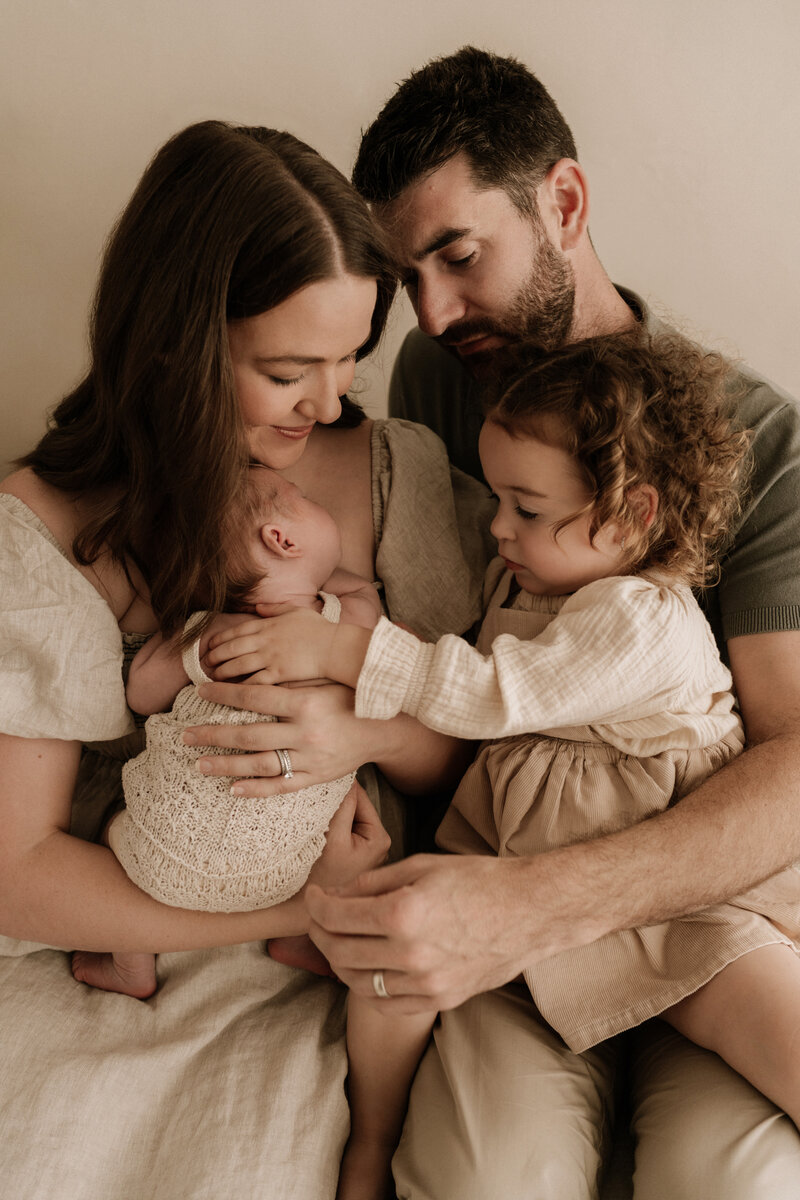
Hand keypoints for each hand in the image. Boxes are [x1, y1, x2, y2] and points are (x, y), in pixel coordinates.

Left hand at [183, 679, 393, 796]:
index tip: (200, 691)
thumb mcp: (321, 682)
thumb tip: (249, 675)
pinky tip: (232, 788)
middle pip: (249, 735)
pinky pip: (281, 786)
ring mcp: (310, 759)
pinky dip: (255, 790)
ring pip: (259, 764)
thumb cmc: (350, 698)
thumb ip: (288, 681)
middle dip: (213, 735)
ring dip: (225, 765)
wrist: (384, 728)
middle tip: (186, 735)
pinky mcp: (316, 777)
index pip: (254, 698)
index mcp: (306, 702)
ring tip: (199, 764)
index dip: (224, 695)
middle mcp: (306, 732)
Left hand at [205, 610, 334, 683]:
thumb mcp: (296, 610)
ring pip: (238, 665)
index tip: (209, 645)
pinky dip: (240, 686)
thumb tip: (257, 605)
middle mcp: (265, 640)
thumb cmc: (318, 628)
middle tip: (206, 663)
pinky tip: (231, 691)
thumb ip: (274, 608)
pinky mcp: (278, 674)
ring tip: (213, 678)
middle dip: (216, 656)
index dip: (220, 638)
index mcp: (268, 625)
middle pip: (232, 648)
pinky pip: (254, 681)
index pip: (236, 631)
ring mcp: (270, 657)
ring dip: (222, 672)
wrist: (334, 646)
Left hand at [305, 853, 541, 1013]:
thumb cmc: (479, 880)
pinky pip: (386, 1002)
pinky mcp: (439, 999)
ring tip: (339, 942)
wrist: (530, 911)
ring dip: (339, 961)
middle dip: (320, 932)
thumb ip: (374, 881)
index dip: (315, 904)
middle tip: (318, 918)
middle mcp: (410, 953)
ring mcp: (426, 982)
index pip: (336, 915)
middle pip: (339, 950)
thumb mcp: (422, 866)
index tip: (313, 896)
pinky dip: (367, 986)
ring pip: (357, 981)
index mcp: (403, 912)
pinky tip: (367, 967)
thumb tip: (338, 895)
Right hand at [306, 780, 389, 890]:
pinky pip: (337, 831)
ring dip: (328, 815)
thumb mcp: (333, 836)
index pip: (360, 797)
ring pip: (343, 818)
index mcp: (380, 838)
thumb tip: (346, 776)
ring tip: (312, 825)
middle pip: (353, 807)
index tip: (320, 782)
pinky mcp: (348, 857)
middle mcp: (377, 845)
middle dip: (334, 803)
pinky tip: (312, 836)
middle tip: (312, 806)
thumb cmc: (316, 877)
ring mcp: (363, 851)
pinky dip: (325, 827)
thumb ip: (343, 803)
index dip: (338, 787)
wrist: (296, 910)